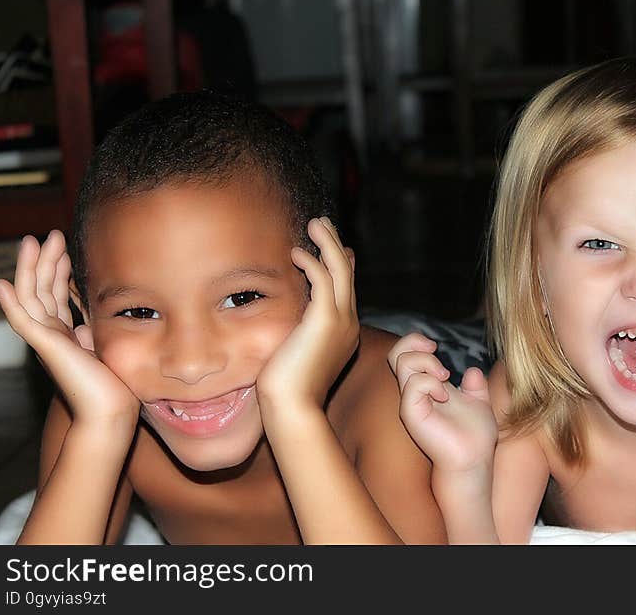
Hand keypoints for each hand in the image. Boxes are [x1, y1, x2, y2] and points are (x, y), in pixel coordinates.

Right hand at [0, 231, 137, 431]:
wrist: (112, 410)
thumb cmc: (113, 383)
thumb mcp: (103, 346)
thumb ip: (92, 329)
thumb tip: (87, 319)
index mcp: (65, 334)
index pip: (55, 296)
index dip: (58, 271)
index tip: (65, 249)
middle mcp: (51, 336)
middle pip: (41, 290)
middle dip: (46, 261)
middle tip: (52, 234)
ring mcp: (46, 341)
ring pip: (30, 298)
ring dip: (31, 269)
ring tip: (33, 242)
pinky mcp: (45, 348)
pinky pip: (23, 322)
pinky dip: (11, 303)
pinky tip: (2, 284)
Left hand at [256, 217, 358, 415]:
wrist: (293, 409)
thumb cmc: (286, 390)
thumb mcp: (295, 354)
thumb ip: (298, 333)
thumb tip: (291, 322)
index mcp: (344, 332)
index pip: (346, 289)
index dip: (340, 264)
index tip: (329, 245)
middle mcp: (349, 324)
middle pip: (348, 274)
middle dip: (335, 246)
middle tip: (322, 225)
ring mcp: (342, 321)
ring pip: (341, 270)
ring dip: (328, 243)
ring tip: (314, 224)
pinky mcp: (326, 319)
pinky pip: (324, 279)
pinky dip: (312, 262)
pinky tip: (296, 252)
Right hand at [389, 333, 497, 473]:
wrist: (474, 459)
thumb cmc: (475, 437)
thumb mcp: (479, 403)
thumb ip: (475, 386)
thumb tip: (473, 370)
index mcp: (425, 387)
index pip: (403, 354)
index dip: (415, 341)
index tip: (435, 346)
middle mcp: (413, 393)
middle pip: (395, 353)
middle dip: (415, 343)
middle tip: (435, 352)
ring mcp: (410, 403)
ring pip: (402, 362)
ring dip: (429, 363)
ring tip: (445, 379)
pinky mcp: (411, 414)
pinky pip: (413, 385)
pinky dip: (431, 383)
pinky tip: (445, 395)